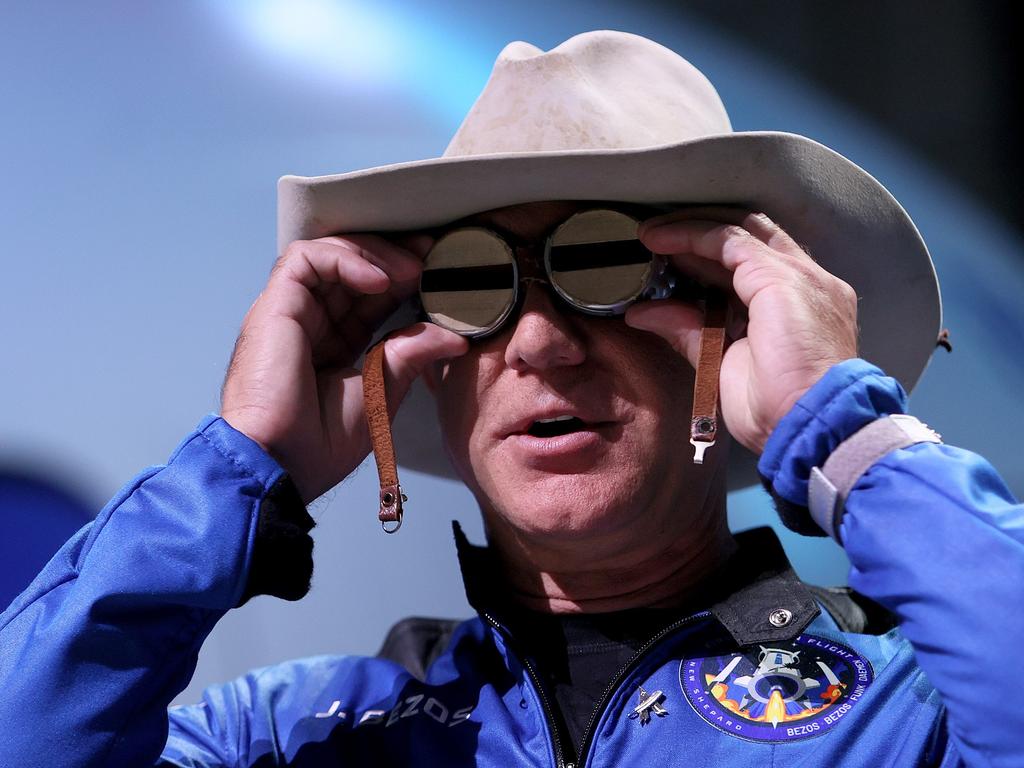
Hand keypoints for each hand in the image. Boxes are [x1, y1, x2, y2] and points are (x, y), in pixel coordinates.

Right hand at [221, 234, 467, 501]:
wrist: (280, 464)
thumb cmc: (320, 444)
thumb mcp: (381, 391)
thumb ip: (411, 355)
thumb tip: (455, 337)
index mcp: (332, 346)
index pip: (368, 297)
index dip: (402, 280)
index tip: (439, 272)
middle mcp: (309, 324)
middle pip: (350, 268)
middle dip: (394, 256)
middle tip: (433, 255)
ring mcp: (289, 313)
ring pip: (329, 254)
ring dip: (375, 254)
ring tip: (412, 270)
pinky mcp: (274, 306)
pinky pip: (307, 259)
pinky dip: (345, 259)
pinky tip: (380, 280)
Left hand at [625, 209, 857, 454]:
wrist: (812, 427)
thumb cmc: (778, 411)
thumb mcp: (722, 363)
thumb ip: (689, 331)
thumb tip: (644, 313)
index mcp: (801, 305)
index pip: (753, 262)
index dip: (708, 255)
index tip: (668, 258)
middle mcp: (809, 282)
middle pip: (750, 237)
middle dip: (700, 232)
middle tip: (655, 238)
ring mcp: (800, 276)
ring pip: (739, 231)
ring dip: (691, 229)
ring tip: (652, 235)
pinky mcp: (781, 277)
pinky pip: (729, 241)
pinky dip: (692, 235)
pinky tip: (663, 240)